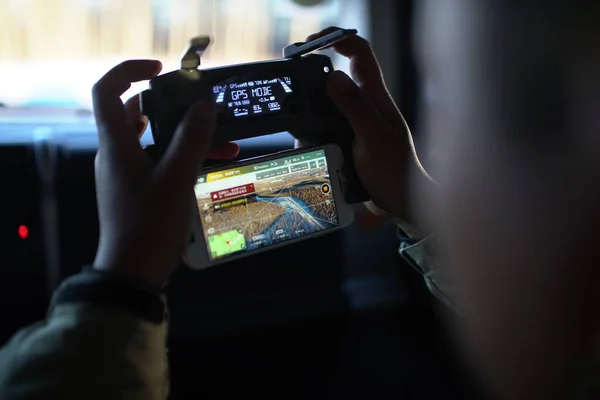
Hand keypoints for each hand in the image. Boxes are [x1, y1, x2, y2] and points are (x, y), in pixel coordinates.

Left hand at [92, 60, 238, 285]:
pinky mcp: (139, 190)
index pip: (107, 91)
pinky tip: (216, 164)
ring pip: (156, 140)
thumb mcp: (175, 180)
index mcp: (116, 146)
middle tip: (204, 106)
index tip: (161, 69)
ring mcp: (127, 173)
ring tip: (225, 139)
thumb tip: (204, 106)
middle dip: (174, 106)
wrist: (133, 273)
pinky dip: (185, 157)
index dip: (129, 71)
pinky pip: (161, 161)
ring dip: (188, 136)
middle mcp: (117, 154)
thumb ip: (192, 140)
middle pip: (138, 113)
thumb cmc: (149, 226)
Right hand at [300, 28, 435, 232]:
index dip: (337, 39)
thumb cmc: (396, 173)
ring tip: (296, 124)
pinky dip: (311, 131)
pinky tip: (305, 143)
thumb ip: (356, 108)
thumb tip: (333, 76)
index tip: (311, 44)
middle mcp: (365, 105)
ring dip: (309, 109)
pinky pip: (324, 127)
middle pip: (337, 75)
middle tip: (292, 86)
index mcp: (376, 98)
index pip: (359, 54)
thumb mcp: (374, 139)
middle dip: (313, 77)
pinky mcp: (348, 140)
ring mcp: (355, 123)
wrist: (401, 204)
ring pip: (326, 103)